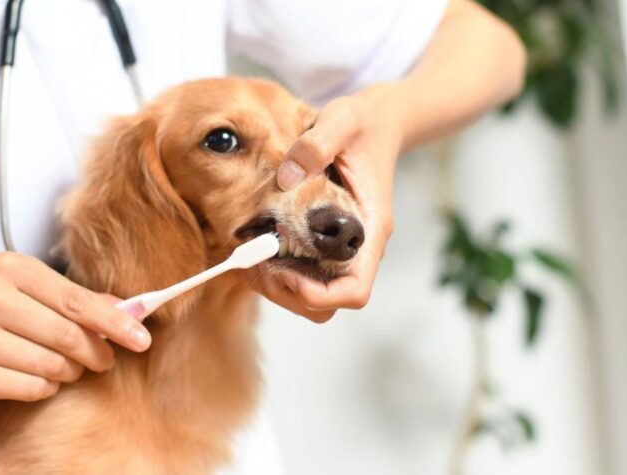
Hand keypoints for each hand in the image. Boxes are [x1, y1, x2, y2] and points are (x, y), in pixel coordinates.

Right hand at [0, 252, 150, 404]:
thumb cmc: (7, 313)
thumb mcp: (42, 294)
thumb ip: (86, 300)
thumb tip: (134, 311)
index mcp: (13, 268)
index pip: (78, 300)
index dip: (115, 323)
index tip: (142, 339)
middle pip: (68, 335)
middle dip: (98, 352)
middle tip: (106, 359)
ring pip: (53, 365)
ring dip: (71, 370)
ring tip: (66, 365)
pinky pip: (32, 388)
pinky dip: (47, 387)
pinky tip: (39, 376)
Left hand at [244, 89, 401, 322]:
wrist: (379, 122)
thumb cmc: (365, 124)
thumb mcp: (342, 121)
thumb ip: (317, 144)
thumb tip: (286, 178)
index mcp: (370, 229)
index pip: (355, 291)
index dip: (322, 297)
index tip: (287, 275)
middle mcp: (357, 247)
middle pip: (329, 303)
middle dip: (288, 294)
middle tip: (253, 266)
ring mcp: (342, 247)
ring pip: (313, 294)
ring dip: (277, 286)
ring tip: (247, 259)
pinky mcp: (326, 241)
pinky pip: (303, 272)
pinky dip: (277, 270)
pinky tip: (254, 246)